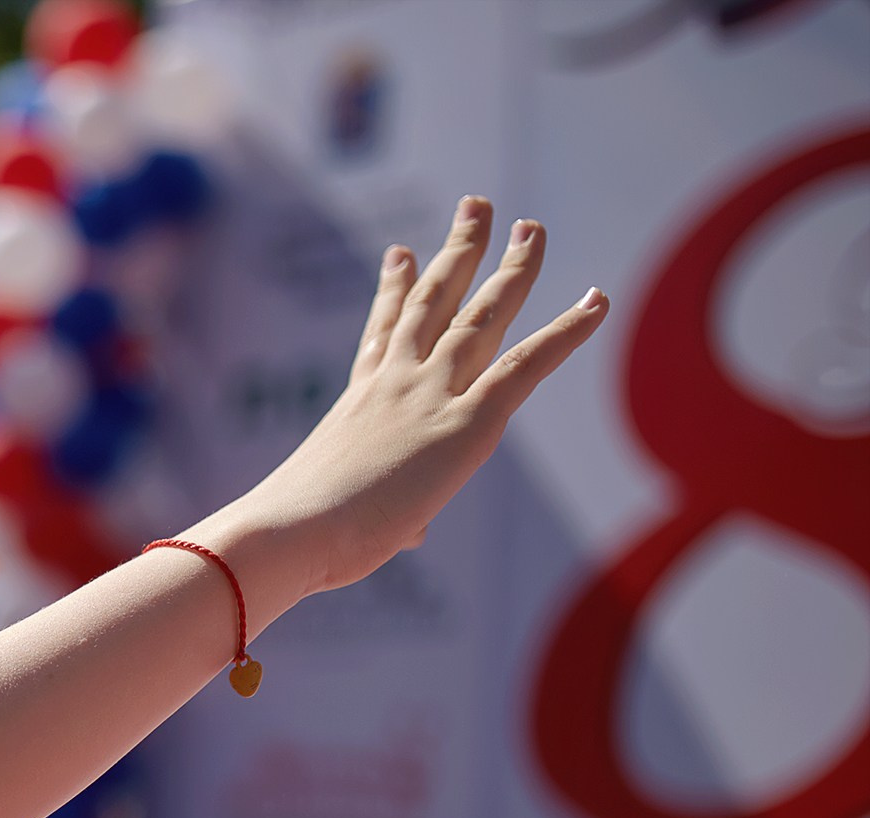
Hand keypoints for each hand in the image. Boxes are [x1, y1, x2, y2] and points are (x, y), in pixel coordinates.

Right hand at [223, 199, 606, 611]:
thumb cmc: (298, 540)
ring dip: (513, 267)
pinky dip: (568, 332)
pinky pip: (527, 366)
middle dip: (458, 252)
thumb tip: (410, 533)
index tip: (402, 253)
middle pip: (434, 302)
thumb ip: (388, 517)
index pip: (383, 335)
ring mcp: (430, 395)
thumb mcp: (338, 520)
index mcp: (358, 403)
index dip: (394, 290)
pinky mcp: (466, 423)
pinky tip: (597, 302)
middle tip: (477, 208)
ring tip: (533, 226)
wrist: (291, 530)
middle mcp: (395, 383)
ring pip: (481, 315)